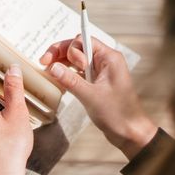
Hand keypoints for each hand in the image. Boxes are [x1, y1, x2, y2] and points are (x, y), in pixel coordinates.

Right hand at [40, 35, 156, 159]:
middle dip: (60, 53)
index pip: (84, 41)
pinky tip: (57, 79)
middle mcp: (104, 61)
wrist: (129, 132)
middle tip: (44, 62)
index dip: (71, 50)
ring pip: (75, 59)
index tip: (67, 66)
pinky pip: (77, 71)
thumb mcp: (91, 96)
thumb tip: (52, 67)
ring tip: (48, 71)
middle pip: (77, 48)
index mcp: (109, 58)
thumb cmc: (118, 114)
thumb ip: (70, 80)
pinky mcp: (95, 82)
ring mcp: (99, 71)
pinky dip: (66, 73)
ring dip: (61, 62)